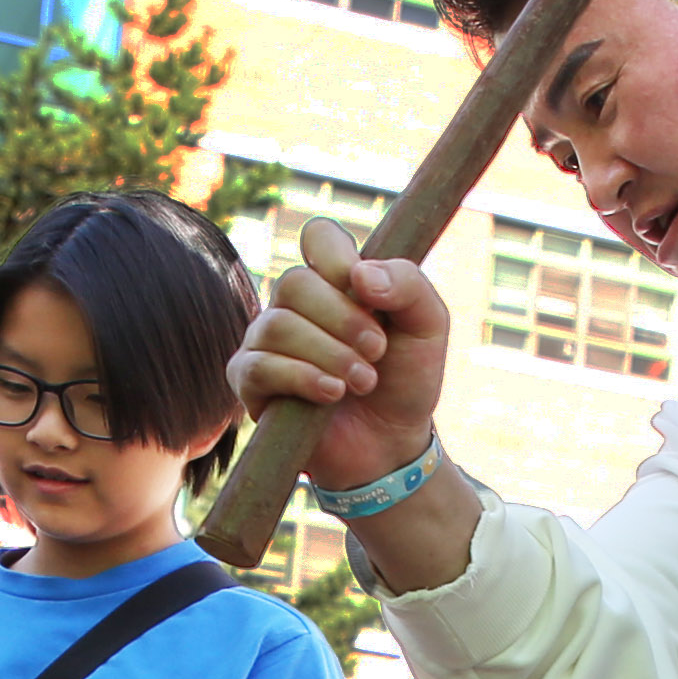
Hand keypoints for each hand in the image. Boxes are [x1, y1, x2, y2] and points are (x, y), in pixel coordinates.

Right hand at [231, 214, 451, 486]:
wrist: (391, 442)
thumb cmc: (406, 378)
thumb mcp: (428, 325)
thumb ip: (408, 285)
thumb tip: (359, 275)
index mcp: (334, 280)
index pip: (318, 236)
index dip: (339, 258)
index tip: (369, 294)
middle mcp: (294, 304)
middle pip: (295, 283)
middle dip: (343, 319)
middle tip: (377, 351)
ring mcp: (265, 340)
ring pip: (277, 325)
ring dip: (329, 354)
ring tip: (364, 381)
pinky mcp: (249, 381)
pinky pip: (258, 366)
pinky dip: (302, 378)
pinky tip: (332, 394)